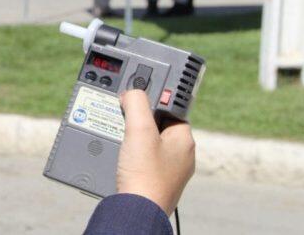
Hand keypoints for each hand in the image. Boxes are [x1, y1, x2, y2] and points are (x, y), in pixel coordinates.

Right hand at [116, 90, 194, 215]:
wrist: (136, 211)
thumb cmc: (144, 174)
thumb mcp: (139, 128)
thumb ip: (137, 103)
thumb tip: (132, 92)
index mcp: (185, 141)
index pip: (170, 109)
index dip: (153, 100)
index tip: (136, 96)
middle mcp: (180, 156)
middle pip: (157, 125)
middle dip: (138, 119)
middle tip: (123, 116)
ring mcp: (168, 171)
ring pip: (148, 143)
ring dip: (132, 137)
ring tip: (118, 135)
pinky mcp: (154, 182)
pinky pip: (142, 160)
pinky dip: (130, 154)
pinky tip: (119, 155)